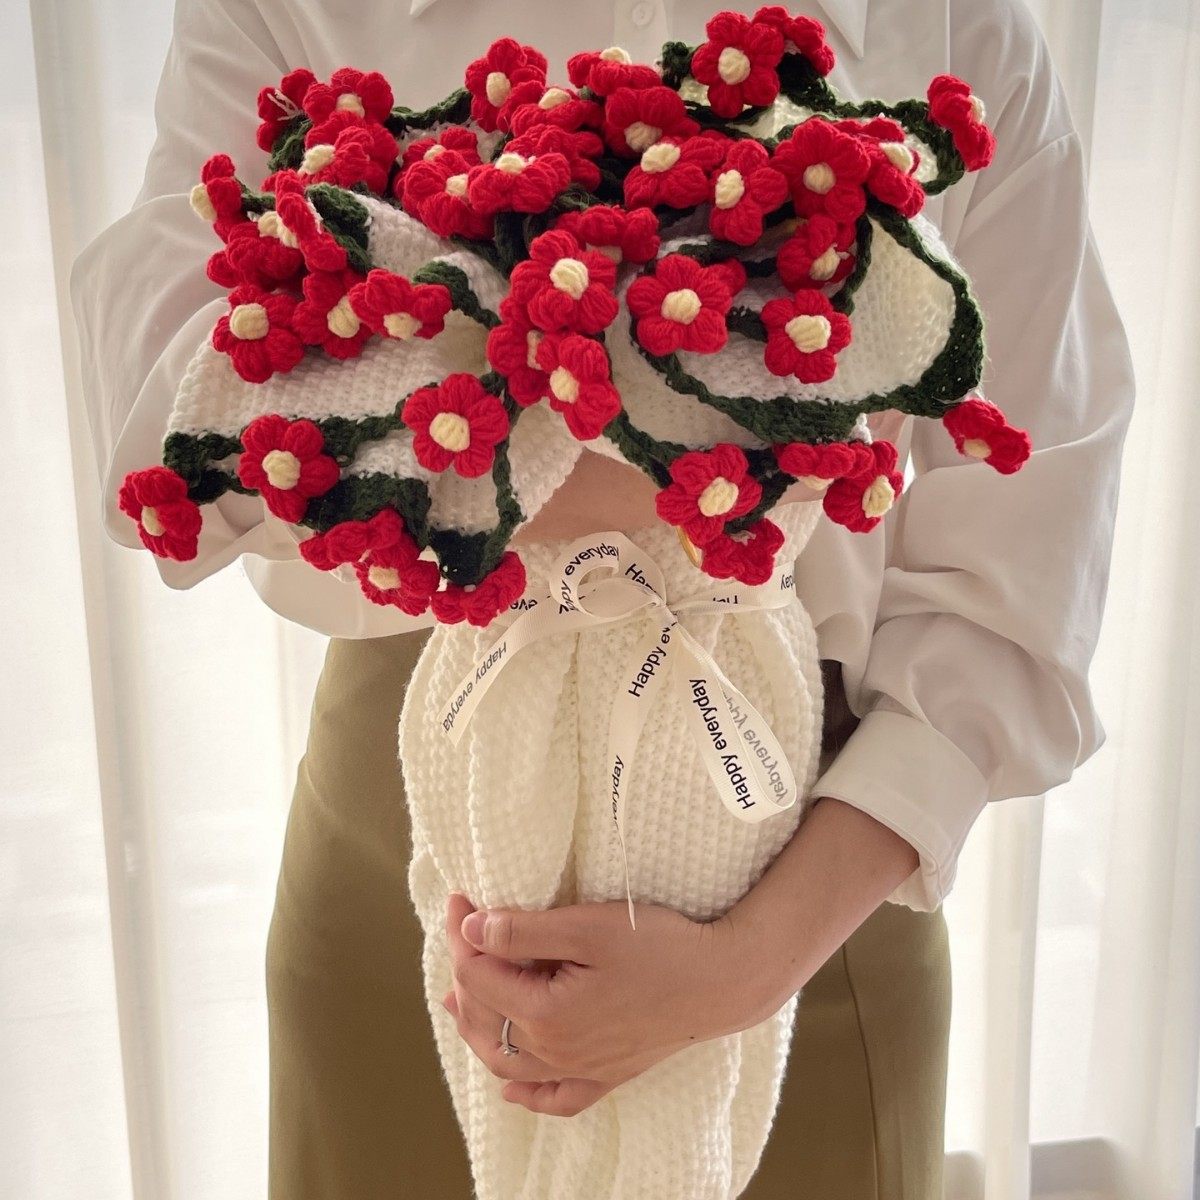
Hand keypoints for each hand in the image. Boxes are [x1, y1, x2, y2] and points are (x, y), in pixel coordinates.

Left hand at [441, 892, 787, 1117]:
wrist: (723, 979)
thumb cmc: (660, 945)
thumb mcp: (588, 926)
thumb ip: (525, 931)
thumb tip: (473, 932)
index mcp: (546, 1014)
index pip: (477, 975)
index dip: (461, 933)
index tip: (460, 899)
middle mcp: (556, 1052)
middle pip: (484, 1018)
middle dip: (463, 972)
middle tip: (463, 929)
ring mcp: (582, 1069)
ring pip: (507, 1062)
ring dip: (477, 1028)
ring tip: (457, 998)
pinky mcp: (608, 1074)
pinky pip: (556, 1098)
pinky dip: (527, 1094)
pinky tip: (511, 1087)